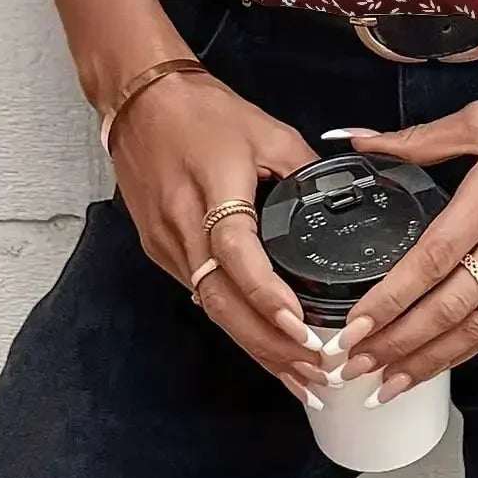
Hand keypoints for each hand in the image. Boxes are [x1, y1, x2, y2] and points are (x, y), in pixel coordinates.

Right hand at [110, 70, 328, 405]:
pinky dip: (234, 323)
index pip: (236, 252)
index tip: (299, 326)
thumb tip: (337, 204)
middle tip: (314, 374)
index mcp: (213, 189)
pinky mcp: (160, 251)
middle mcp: (183, 226)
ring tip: (298, 376)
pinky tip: (262, 343)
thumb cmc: (204, 111)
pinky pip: (201, 296)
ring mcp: (167, 244)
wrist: (140, 101)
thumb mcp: (268, 131)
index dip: (266, 293)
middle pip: (221, 301)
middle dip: (268, 345)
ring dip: (254, 345)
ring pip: (211, 308)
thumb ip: (302, 171)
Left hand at [333, 91, 477, 399]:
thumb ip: (423, 138)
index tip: (354, 327)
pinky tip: (443, 361)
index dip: (391, 298)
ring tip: (388, 383)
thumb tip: (361, 141)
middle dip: (398, 343)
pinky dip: (474, 346)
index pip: (433, 256)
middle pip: (451, 304)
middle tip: (355, 368)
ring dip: (431, 358)